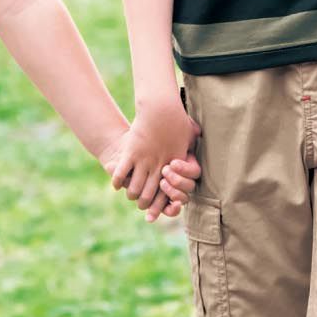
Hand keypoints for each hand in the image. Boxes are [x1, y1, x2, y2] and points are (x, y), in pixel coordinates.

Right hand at [105, 95, 201, 219]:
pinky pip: (121, 173)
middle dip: (144, 203)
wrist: (161, 107)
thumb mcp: (189, 131)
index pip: (168, 192)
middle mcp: (159, 167)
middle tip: (141, 204)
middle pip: (149, 195)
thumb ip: (193, 137)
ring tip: (130, 194)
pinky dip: (117, 181)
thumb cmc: (177, 118)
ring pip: (134, 188)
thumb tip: (200, 134)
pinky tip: (116, 184)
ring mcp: (144, 160)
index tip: (157, 209)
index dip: (161, 204)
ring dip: (131, 193)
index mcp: (173, 166)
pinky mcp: (131, 153)